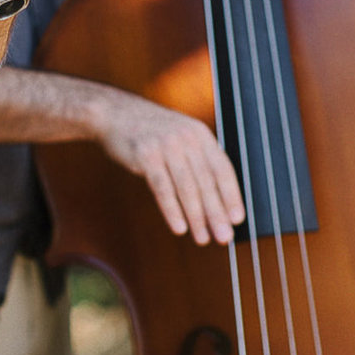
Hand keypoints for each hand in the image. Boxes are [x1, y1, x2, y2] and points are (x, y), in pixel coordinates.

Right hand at [92, 86, 244, 244]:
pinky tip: (179, 228)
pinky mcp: (146, 155)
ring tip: (203, 239)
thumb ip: (199, 160)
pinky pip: (162, 188)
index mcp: (201, 134)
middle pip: (206, 182)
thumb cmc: (152, 133)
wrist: (116, 115)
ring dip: (197, 217)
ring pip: (187, 188)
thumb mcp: (182, 137)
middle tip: (225, 237)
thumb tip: (217, 199)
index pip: (223, 168)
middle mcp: (187, 137)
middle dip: (217, 213)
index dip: (232, 195)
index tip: (238, 219)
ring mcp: (166, 145)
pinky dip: (172, 210)